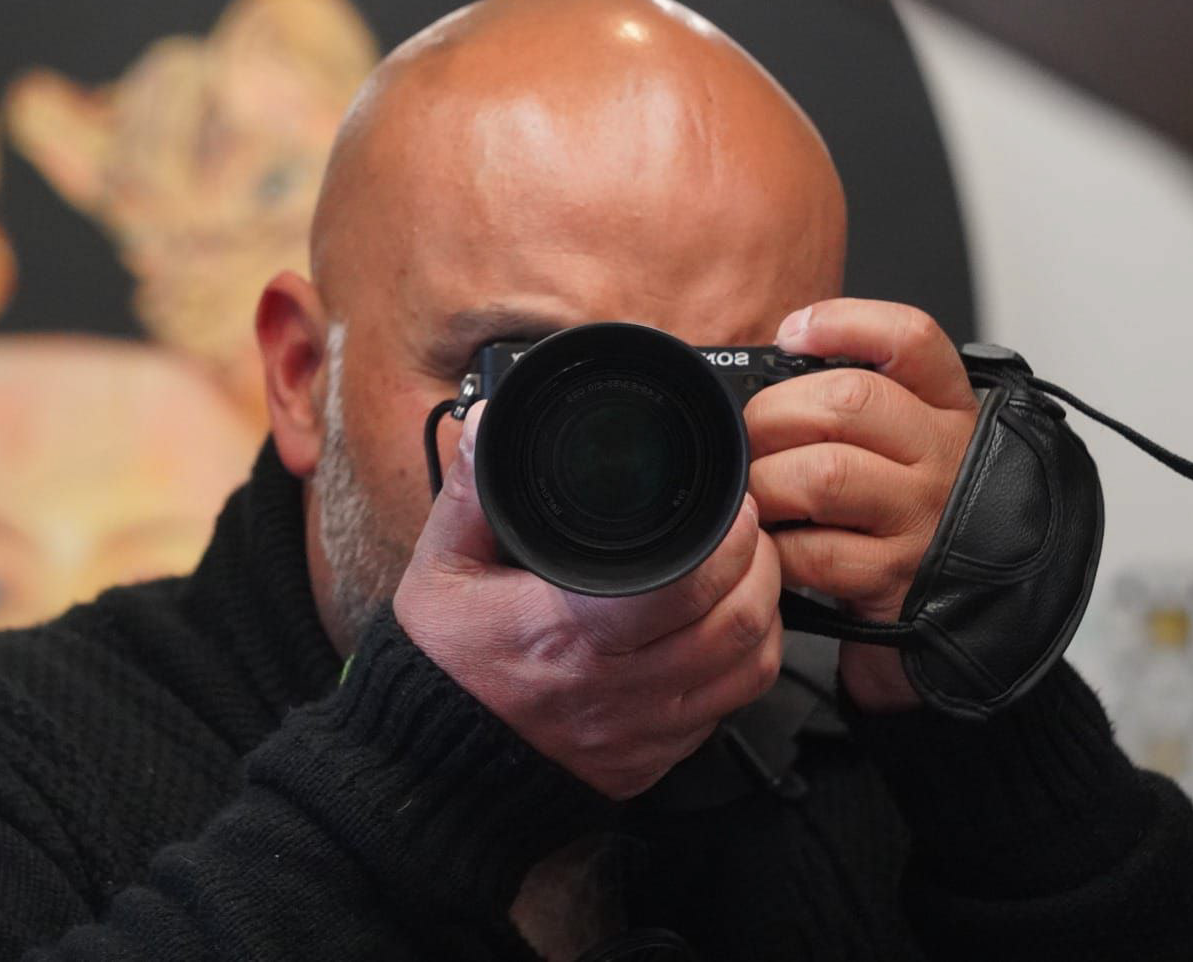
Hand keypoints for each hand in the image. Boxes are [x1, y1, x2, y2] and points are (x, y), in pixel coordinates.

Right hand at [394, 403, 783, 799]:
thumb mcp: (441, 566)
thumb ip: (472, 492)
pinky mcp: (650, 762)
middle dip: (758, 565)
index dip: (728, 539)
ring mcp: (640, 733)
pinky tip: (720, 635)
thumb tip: (490, 427)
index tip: (730, 506)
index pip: (686, 585)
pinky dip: (739, 667)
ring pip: (748, 671)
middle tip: (746, 530)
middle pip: (738, 624)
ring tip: (744, 576)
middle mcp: (614, 689)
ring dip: (760, 615)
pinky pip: (726, 712)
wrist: (431, 766)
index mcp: (567, 631)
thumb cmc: (441, 665)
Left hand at [746, 298, 978, 712]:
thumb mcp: (903, 449)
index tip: (792, 332)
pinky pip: (814, 549)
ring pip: (825, 472)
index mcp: (945, 409)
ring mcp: (923, 517)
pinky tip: (774, 545)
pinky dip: (776, 545)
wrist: (968, 618)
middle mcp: (943, 456)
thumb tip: (764, 378)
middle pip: (848, 401)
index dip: (845, 323)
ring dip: (767, 482)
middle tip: (752, 440)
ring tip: (758, 495)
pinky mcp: (895, 577)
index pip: (910, 339)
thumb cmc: (915, 522)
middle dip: (774, 415)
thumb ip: (853, 407)